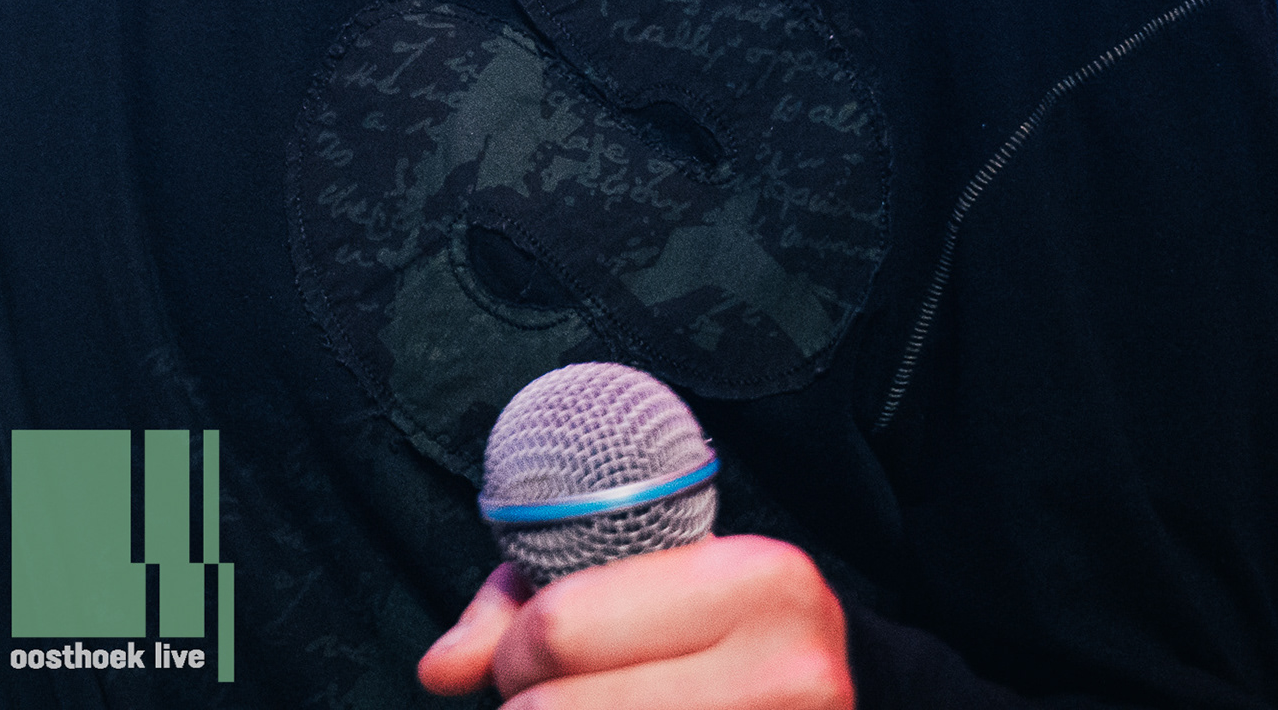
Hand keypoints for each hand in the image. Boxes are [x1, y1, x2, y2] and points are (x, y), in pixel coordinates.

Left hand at [417, 540, 854, 707]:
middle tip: (538, 700)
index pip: (560, 627)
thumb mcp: (639, 583)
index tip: (521, 659)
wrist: (838, 688)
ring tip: (571, 708)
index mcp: (757, 580)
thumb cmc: (713, 631)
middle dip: (526, 708)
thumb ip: (525, 609)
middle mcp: (791, 671)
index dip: (514, 652)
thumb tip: (439, 670)